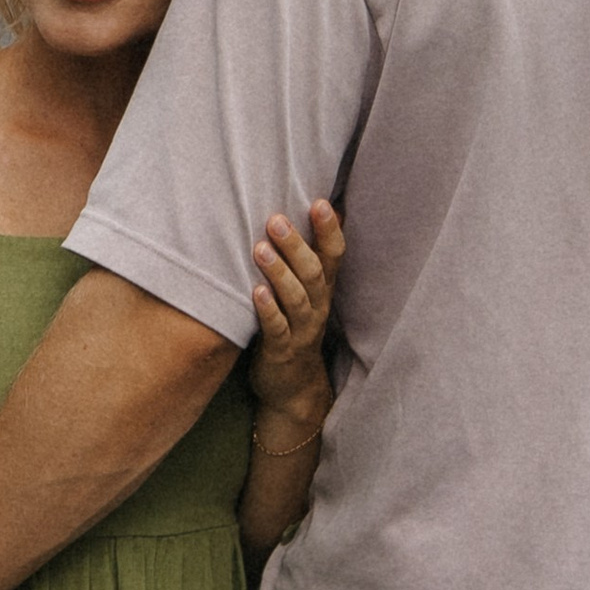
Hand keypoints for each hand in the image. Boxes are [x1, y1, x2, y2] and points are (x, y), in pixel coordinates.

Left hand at [246, 200, 343, 443]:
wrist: (292, 386)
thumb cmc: (293, 326)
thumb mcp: (305, 292)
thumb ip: (306, 257)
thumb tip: (311, 210)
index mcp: (323, 289)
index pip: (334, 255)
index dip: (329, 230)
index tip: (319, 202)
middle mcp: (318, 307)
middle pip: (314, 273)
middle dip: (297, 246)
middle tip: (276, 220)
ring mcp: (302, 330)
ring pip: (297, 299)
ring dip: (279, 273)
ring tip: (260, 250)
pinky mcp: (282, 351)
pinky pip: (277, 329)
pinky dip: (268, 310)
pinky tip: (256, 291)